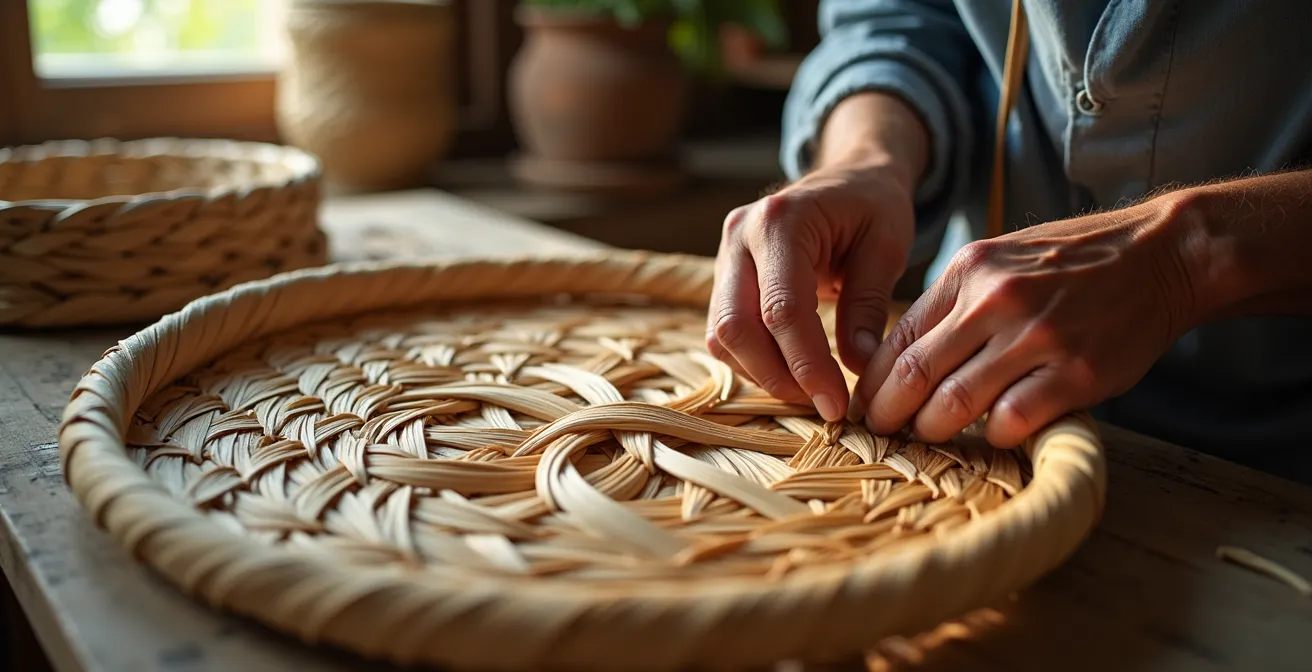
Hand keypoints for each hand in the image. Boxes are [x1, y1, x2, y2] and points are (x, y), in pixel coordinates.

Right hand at [706, 158, 916, 420]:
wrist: (850, 176)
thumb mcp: (887, 246)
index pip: (782, 310)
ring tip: (812, 392)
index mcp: (780, 220)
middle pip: (736, 327)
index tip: (837, 405)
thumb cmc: (873, 205)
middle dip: (778, 377)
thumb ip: (869, 305)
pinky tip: (793, 373)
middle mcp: (739, 236)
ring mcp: (724, 256)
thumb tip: (860, 369)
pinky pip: (725, 332)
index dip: (807, 365)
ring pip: (723, 335)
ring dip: (764, 374)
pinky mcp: (724, 277)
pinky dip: (755, 361)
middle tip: (823, 405)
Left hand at [851, 192, 1202, 446]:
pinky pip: (1011, 420)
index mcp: (969, 271)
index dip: (874, 381)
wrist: (1161, 254)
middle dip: (889, 413)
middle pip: (915, 374)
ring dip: (933, 429)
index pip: (899, 337)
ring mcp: (1037, 338)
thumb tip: (899, 355)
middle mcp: (996, 301)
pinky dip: (993, 435)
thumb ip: (953, 302)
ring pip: (955, 404)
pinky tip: (993, 432)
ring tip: (927, 437)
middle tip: (881, 432)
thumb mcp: (1001, 259)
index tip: (865, 405)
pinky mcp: (1076, 373)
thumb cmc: (1072, 263)